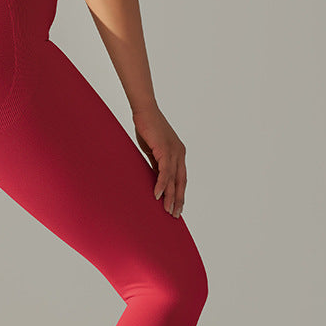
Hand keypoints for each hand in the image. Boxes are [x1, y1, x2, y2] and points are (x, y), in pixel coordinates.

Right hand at [132, 102, 186, 218]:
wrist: (144, 110)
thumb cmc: (147, 127)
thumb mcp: (153, 150)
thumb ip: (157, 163)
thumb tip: (155, 177)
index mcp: (178, 153)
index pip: (181, 178)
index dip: (179, 193)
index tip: (177, 206)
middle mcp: (180, 153)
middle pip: (181, 181)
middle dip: (178, 199)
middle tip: (175, 215)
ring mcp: (174, 151)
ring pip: (174, 179)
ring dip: (171, 196)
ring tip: (168, 210)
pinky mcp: (165, 149)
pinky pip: (164, 171)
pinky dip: (162, 184)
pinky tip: (158, 195)